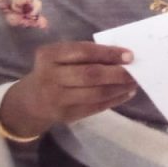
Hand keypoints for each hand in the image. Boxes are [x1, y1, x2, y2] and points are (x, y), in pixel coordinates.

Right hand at [0, 41, 136, 136]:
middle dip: (117, 73)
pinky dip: (114, 100)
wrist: (30, 101)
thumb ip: (85, 54)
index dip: (108, 53)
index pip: (83, 51)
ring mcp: (57, 98)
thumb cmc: (53, 71)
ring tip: (134, 83)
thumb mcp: (60, 57)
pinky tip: (126, 93)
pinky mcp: (66, 115)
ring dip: (119, 88)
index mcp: (50, 55)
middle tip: (136, 72)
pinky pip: (96, 107)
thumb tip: (123, 56)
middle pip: (90, 75)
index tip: (130, 55)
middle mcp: (50, 76)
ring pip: (95, 93)